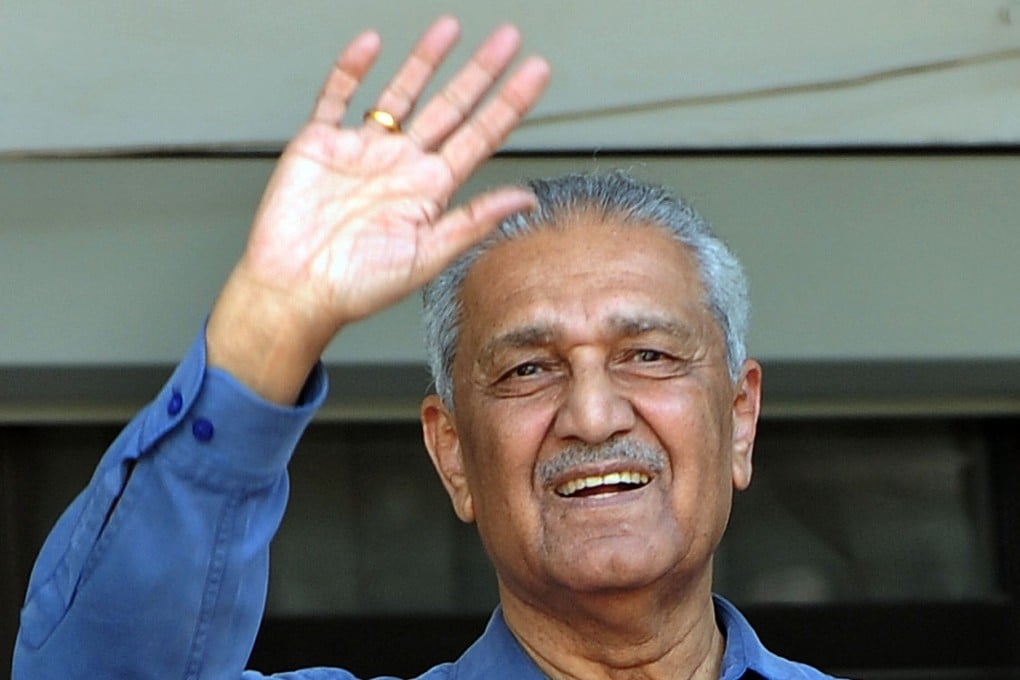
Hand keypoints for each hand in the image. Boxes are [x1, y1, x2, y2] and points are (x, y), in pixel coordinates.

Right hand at [207, 16, 550, 402]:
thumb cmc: (356, 286)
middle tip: (508, 39)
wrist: (294, 289)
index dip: (508, 104)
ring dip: (425, 61)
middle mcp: (401, 167)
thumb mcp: (428, 256)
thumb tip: (526, 198)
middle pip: (449, 107)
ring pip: (400, 94)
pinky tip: (370, 44)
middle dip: (480, 72)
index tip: (535, 73)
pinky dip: (351, 69)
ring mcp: (362, 152)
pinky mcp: (320, 145)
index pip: (480, 138)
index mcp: (430, 192)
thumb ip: (476, 221)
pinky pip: (337, 97)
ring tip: (451, 28)